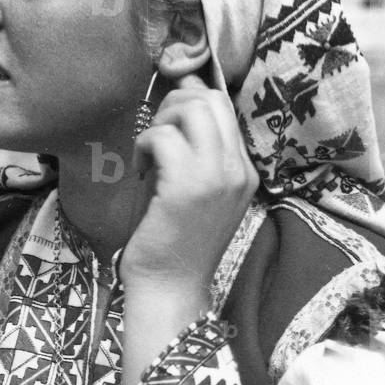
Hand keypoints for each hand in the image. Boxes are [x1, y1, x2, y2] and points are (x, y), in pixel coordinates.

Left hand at [120, 75, 258, 291]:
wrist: (171, 288)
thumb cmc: (175, 241)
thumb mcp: (194, 190)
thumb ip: (194, 150)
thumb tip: (180, 96)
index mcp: (244, 171)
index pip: (225, 108)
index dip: (190, 100)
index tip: (165, 120)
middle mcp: (238, 170)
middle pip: (211, 99)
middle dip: (175, 104)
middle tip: (156, 136)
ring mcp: (218, 177)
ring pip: (193, 108)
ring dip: (161, 121)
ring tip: (149, 152)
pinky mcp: (188, 186)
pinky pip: (163, 136)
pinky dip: (144, 144)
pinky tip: (140, 170)